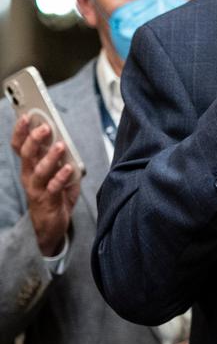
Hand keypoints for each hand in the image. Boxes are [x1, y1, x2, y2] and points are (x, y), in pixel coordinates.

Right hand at [11, 116, 79, 255]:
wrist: (50, 227)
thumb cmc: (54, 195)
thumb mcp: (54, 173)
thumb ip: (58, 158)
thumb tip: (63, 140)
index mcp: (29, 167)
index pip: (19, 146)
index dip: (20, 131)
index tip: (26, 115)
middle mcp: (30, 177)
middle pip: (27, 155)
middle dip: (35, 139)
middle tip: (46, 127)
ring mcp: (37, 189)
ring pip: (40, 170)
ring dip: (50, 157)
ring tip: (61, 145)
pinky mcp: (48, 201)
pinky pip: (53, 188)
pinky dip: (61, 177)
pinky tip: (69, 169)